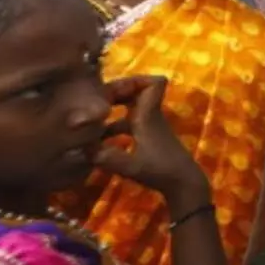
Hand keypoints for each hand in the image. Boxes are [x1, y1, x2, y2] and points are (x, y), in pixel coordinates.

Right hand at [96, 76, 206, 203]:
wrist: (183, 184)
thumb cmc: (160, 171)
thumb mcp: (130, 166)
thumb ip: (106, 157)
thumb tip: (80, 148)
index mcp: (148, 116)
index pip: (154, 83)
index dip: (134, 80)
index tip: (112, 90)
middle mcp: (150, 116)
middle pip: (137, 92)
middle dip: (117, 92)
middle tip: (94, 101)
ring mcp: (150, 127)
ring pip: (131, 109)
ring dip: (113, 110)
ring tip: (90, 120)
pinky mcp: (148, 138)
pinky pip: (130, 123)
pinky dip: (115, 127)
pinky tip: (98, 140)